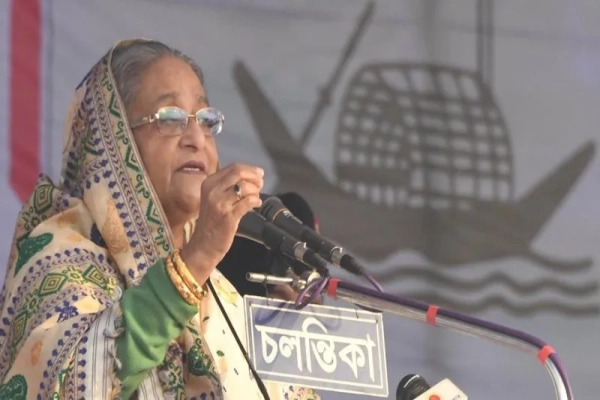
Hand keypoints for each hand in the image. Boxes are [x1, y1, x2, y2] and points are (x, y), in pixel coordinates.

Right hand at [180, 163, 263, 282]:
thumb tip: (251, 176)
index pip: (233, 167)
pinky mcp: (228, 216)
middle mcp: (212, 191)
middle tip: (261, 183)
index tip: (259, 174)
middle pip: (239, 173)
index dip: (250, 169)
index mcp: (209, 183)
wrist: (203, 245)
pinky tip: (256, 204)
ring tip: (256, 197)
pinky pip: (247, 202)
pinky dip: (255, 201)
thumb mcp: (214, 198)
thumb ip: (228, 186)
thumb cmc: (211, 221)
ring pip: (244, 187)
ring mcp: (219, 204)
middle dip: (254, 177)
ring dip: (256, 190)